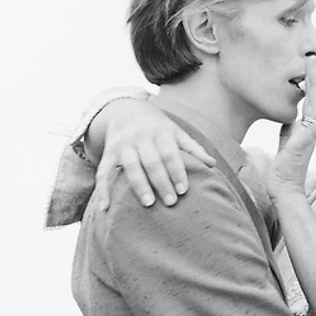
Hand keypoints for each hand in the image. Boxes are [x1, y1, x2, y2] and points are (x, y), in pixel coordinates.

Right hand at [94, 99, 214, 209]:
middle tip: (171, 202)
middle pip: (152, 161)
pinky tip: (106, 208)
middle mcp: (141, 137)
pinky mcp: (108, 152)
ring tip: (148, 204)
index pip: (170, 153)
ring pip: (130, 166)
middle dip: (161, 182)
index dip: (177, 171)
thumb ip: (193, 148)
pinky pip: (104, 171)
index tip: (183, 190)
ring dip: (139, 185)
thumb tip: (212, 164)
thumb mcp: (175, 132)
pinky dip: (103, 190)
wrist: (125, 108)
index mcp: (161, 132)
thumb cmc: (157, 126)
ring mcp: (123, 144)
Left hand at [267, 59, 315, 202]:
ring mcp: (310, 136)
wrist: (285, 190)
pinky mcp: (304, 143)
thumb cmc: (284, 170)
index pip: (313, 104)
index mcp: (306, 130)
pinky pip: (313, 123)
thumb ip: (289, 129)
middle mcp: (311, 131)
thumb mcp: (286, 142)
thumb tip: (289, 117)